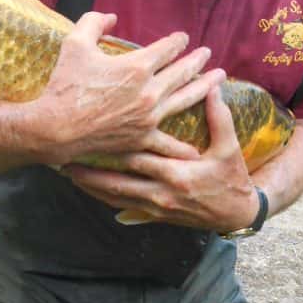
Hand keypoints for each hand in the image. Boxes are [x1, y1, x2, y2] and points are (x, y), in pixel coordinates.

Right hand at [33, 12, 226, 165]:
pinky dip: (182, 145)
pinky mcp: (141, 138)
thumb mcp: (75, 43)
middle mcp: (149, 91)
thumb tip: (112, 17)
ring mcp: (149, 117)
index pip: (167, 48)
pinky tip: (197, 147)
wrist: (55, 128)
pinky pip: (167, 142)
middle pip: (181, 72)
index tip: (183, 39)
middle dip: (196, 60)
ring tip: (218, 78)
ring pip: (184, 100)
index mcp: (137, 66)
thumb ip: (95, 22)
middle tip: (207, 54)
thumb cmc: (64, 85)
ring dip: (204, 87)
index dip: (177, 41)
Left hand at [62, 84, 260, 230]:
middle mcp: (162, 194)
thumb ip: (219, 117)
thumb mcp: (230, 147)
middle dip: (91, 174)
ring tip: (70, 176)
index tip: (91, 137)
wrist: (236, 214)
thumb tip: (213, 85)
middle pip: (118, 182)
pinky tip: (90, 191)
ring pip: (117, 199)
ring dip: (92, 188)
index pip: (138, 158)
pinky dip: (106, 199)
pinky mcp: (155, 216)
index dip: (113, 148)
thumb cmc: (232, 179)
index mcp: (177, 174)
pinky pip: (124, 208)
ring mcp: (156, 208)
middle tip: (66, 162)